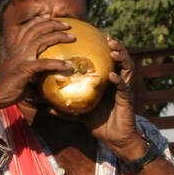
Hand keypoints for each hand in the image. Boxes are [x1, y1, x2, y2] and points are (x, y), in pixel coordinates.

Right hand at [0, 12, 75, 107]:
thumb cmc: (8, 88)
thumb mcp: (21, 75)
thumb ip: (33, 73)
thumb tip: (47, 81)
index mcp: (16, 48)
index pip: (28, 27)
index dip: (41, 20)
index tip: (52, 18)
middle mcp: (18, 49)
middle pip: (38, 29)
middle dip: (54, 24)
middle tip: (68, 25)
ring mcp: (21, 58)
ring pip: (42, 40)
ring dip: (59, 36)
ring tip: (72, 37)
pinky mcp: (25, 69)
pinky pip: (44, 63)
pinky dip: (57, 63)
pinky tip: (68, 65)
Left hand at [55, 33, 146, 161]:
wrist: (114, 138)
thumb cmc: (98, 123)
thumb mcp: (80, 114)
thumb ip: (66, 109)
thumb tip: (46, 107)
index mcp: (108, 81)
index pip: (108, 60)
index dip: (104, 48)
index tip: (97, 36)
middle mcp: (118, 82)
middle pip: (120, 59)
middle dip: (116, 46)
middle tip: (108, 37)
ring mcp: (124, 90)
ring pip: (127, 69)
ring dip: (121, 58)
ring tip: (113, 50)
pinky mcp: (127, 99)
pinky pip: (124, 88)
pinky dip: (118, 80)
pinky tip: (112, 76)